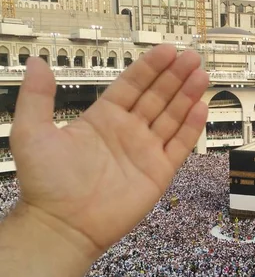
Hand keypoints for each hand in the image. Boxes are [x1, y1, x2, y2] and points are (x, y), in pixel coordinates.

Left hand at [10, 45, 208, 257]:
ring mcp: (145, 151)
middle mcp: (127, 131)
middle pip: (157, 96)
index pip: (132, 85)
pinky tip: (201, 108)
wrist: (62, 225)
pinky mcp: (159, 172)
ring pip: (172, 117)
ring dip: (187, 96)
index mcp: (103, 118)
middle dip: (175, 76)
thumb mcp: (31, 132)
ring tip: (201, 75)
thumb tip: (36, 62)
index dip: (150, 67)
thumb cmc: (45, 183)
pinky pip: (179, 145)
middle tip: (192, 57)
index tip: (167, 50)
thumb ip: (37, 96)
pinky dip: (191, 128)